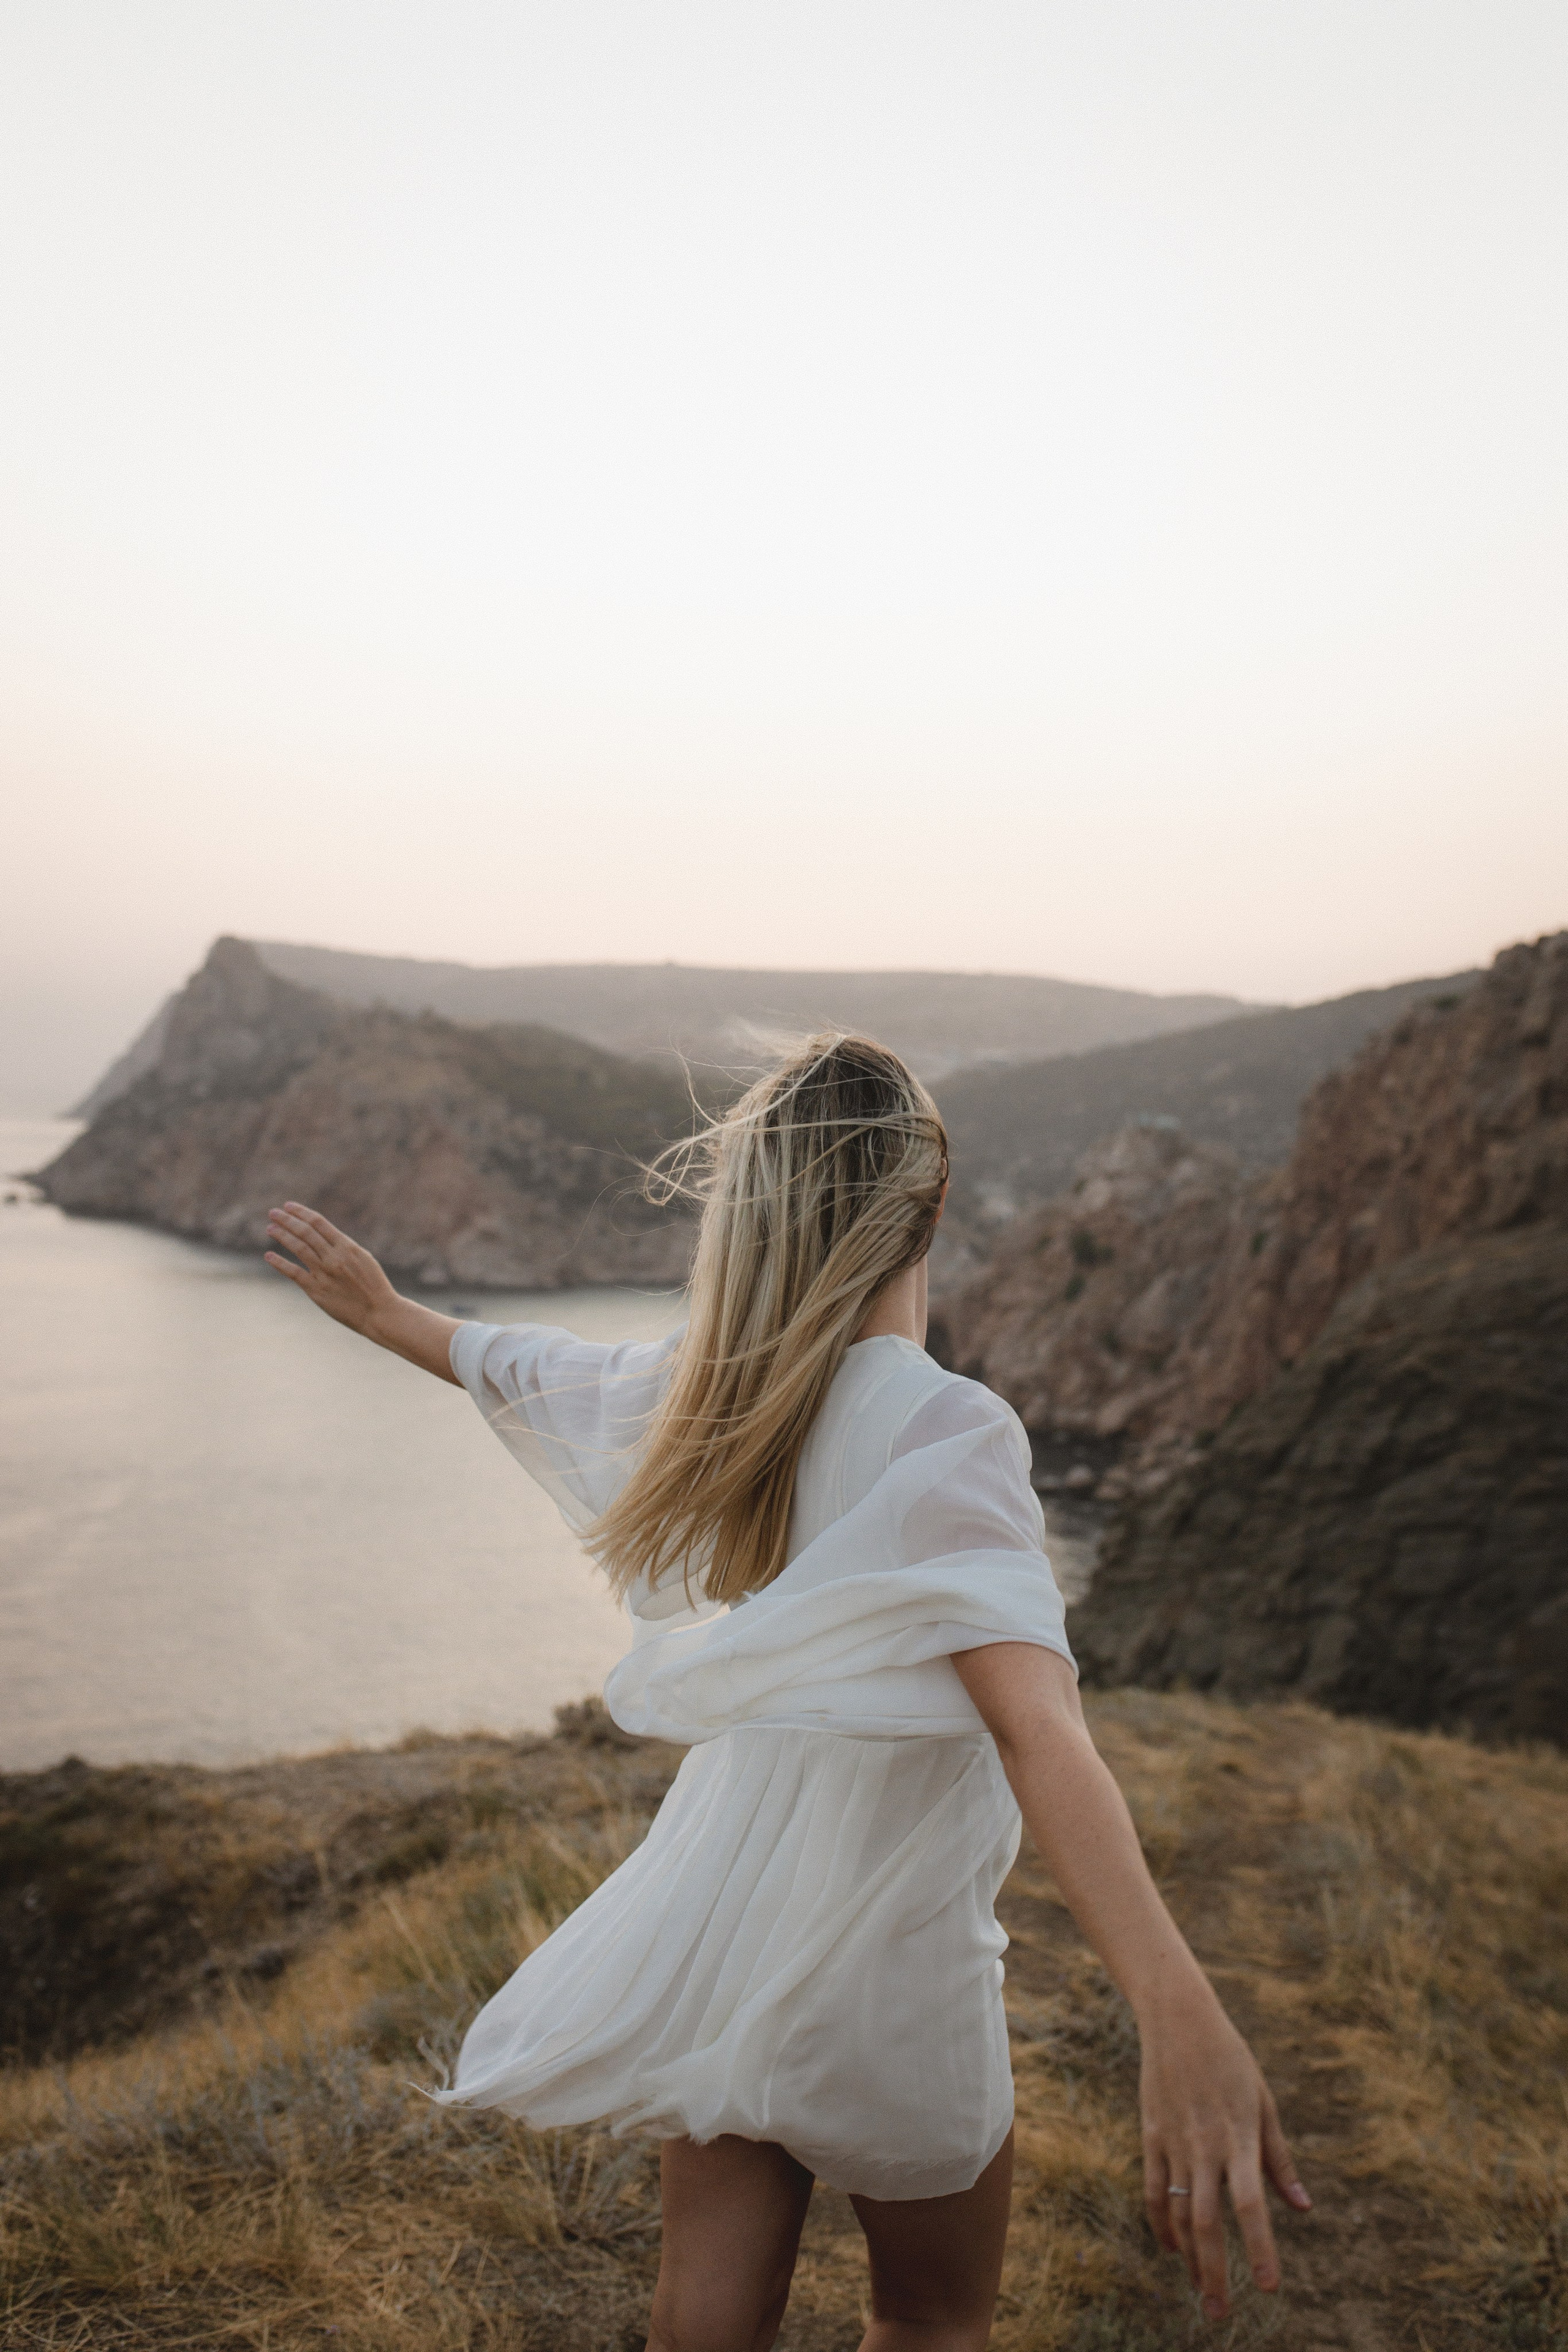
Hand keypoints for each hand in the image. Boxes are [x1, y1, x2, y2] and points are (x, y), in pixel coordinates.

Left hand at [265, 1203, 398, 1337]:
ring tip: (270, 1228)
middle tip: (273, 1212)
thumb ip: (343, 1247)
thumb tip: (323, 1235)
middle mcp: (334, 1257)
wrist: (379, 1312)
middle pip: (305, 1232)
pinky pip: (294, 1273)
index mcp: (347, 1246)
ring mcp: (324, 1273)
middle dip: (287, 1220)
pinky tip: (268, 1255)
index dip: (301, 1212)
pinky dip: (279, 1263)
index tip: (288, 1206)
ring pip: (298, 1248)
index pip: (319, 1222)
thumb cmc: (373, 1285)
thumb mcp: (363, 1258)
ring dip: (282, 1236)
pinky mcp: (317, 1291)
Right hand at [1139, 1984, 1309, 2320]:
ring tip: (1199, 2292)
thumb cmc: (1231, 2059)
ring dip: (1188, 2257)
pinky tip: (1173, 2248)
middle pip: (1208, 2221)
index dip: (1260, 2248)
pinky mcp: (1151, 2135)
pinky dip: (1163, 2224)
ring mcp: (1173, 2141)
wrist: (1177, 2019)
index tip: (1269, 2287)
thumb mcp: (1263, 2103)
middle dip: (1214, 2271)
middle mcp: (1205, 2144)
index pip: (1251, 2204)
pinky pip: (1155, 2190)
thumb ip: (1280, 2159)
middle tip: (1219, 2314)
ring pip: (1179, 2212)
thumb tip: (1302, 2208)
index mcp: (1239, 2136)